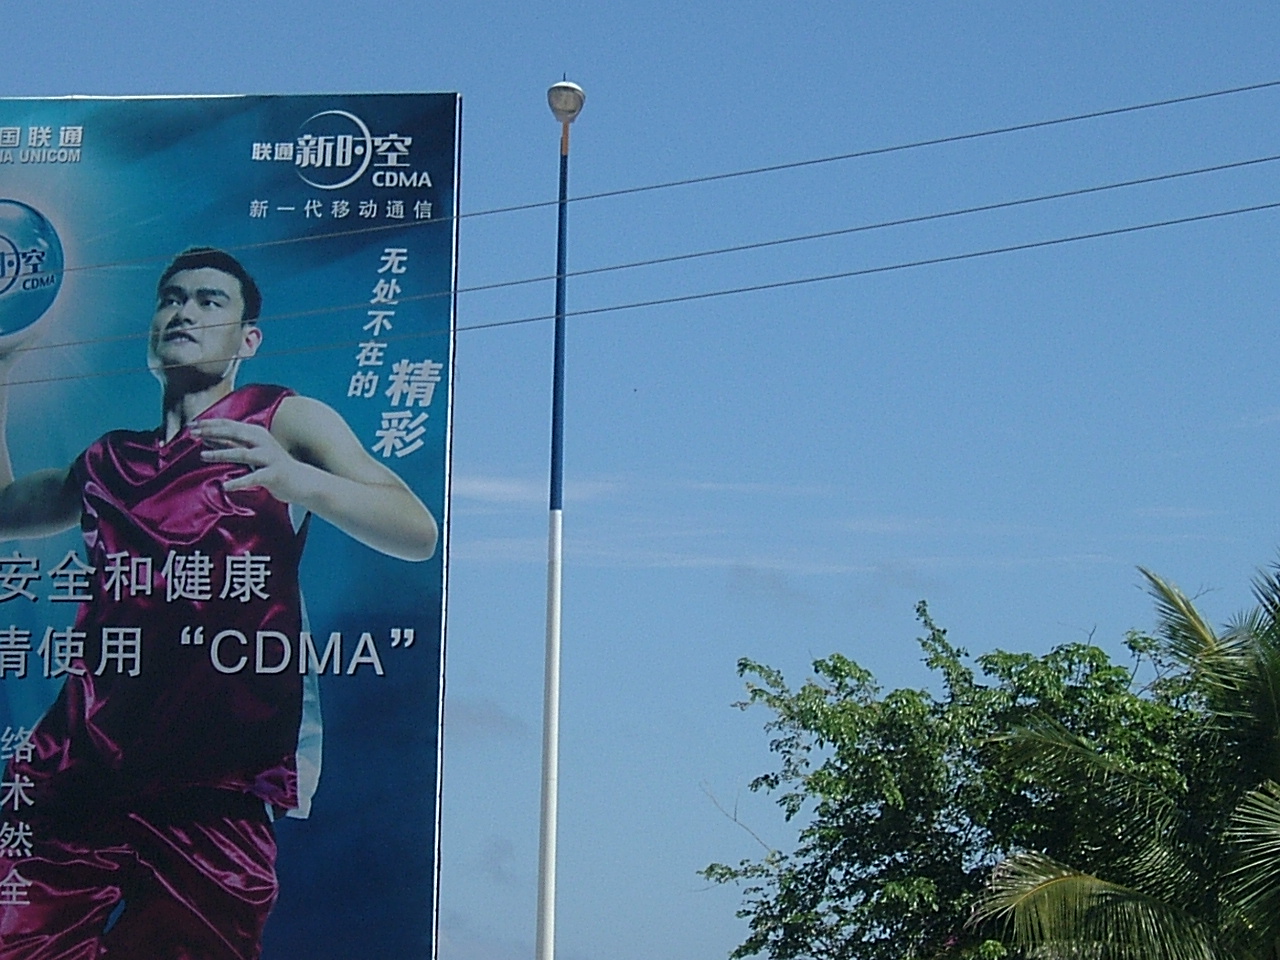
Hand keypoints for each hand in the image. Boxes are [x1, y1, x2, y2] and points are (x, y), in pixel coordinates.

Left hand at [190, 418, 310, 502]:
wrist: (302, 481)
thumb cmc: (273, 467)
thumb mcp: (251, 452)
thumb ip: (232, 444)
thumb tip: (205, 437)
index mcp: (257, 434)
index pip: (229, 425)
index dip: (210, 424)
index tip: (190, 425)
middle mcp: (263, 442)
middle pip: (234, 433)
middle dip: (212, 432)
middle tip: (192, 434)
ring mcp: (269, 458)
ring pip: (242, 453)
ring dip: (221, 453)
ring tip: (203, 456)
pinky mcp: (273, 475)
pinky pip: (253, 478)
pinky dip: (238, 482)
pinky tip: (225, 487)